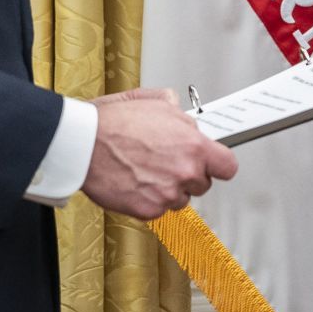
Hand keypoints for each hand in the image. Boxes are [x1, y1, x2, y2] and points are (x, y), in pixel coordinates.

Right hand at [81, 90, 238, 219]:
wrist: (84, 144)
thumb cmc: (114, 122)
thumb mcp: (154, 101)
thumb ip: (179, 112)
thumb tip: (185, 118)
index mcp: (193, 145)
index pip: (228, 166)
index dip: (218, 164)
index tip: (212, 163)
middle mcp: (185, 172)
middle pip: (203, 183)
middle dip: (189, 174)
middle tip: (167, 161)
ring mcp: (167, 194)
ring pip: (180, 198)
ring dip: (169, 188)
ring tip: (147, 170)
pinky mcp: (148, 210)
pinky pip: (158, 209)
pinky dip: (149, 199)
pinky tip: (135, 181)